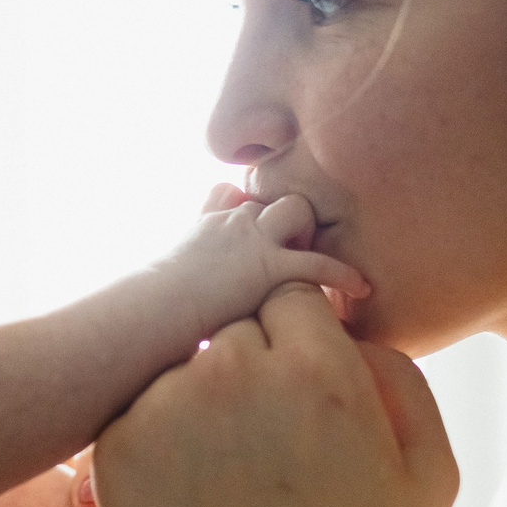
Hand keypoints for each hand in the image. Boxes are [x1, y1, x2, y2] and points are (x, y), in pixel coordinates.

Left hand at [92, 283, 456, 506]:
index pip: (293, 298)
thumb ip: (404, 379)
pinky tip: (193, 498)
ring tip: (232, 480)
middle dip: (254, 370)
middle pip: (237, 326)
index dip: (302, 344)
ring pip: (185, 365)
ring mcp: (166, 407)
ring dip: (203, 402)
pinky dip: (162, 441)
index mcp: (319, 370)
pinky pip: (141, 410)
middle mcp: (235, 372)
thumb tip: (352, 330)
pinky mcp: (116, 446)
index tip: (304, 397)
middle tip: (269, 448)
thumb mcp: (430, 477)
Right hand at [152, 191, 365, 343]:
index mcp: (203, 225)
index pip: (229, 192)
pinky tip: (361, 288)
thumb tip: (157, 314)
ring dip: (306, 231)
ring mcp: (251, 240)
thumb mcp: (152, 284)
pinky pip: (318, 264)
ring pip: (296, 209)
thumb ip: (166, 285)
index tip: (249, 229)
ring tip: (308, 256)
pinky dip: (342, 275)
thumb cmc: (146, 307)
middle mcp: (229, 222)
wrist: (151, 309)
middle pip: (268, 195)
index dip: (244, 208)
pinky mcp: (268, 267)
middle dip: (282, 216)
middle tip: (287, 247)